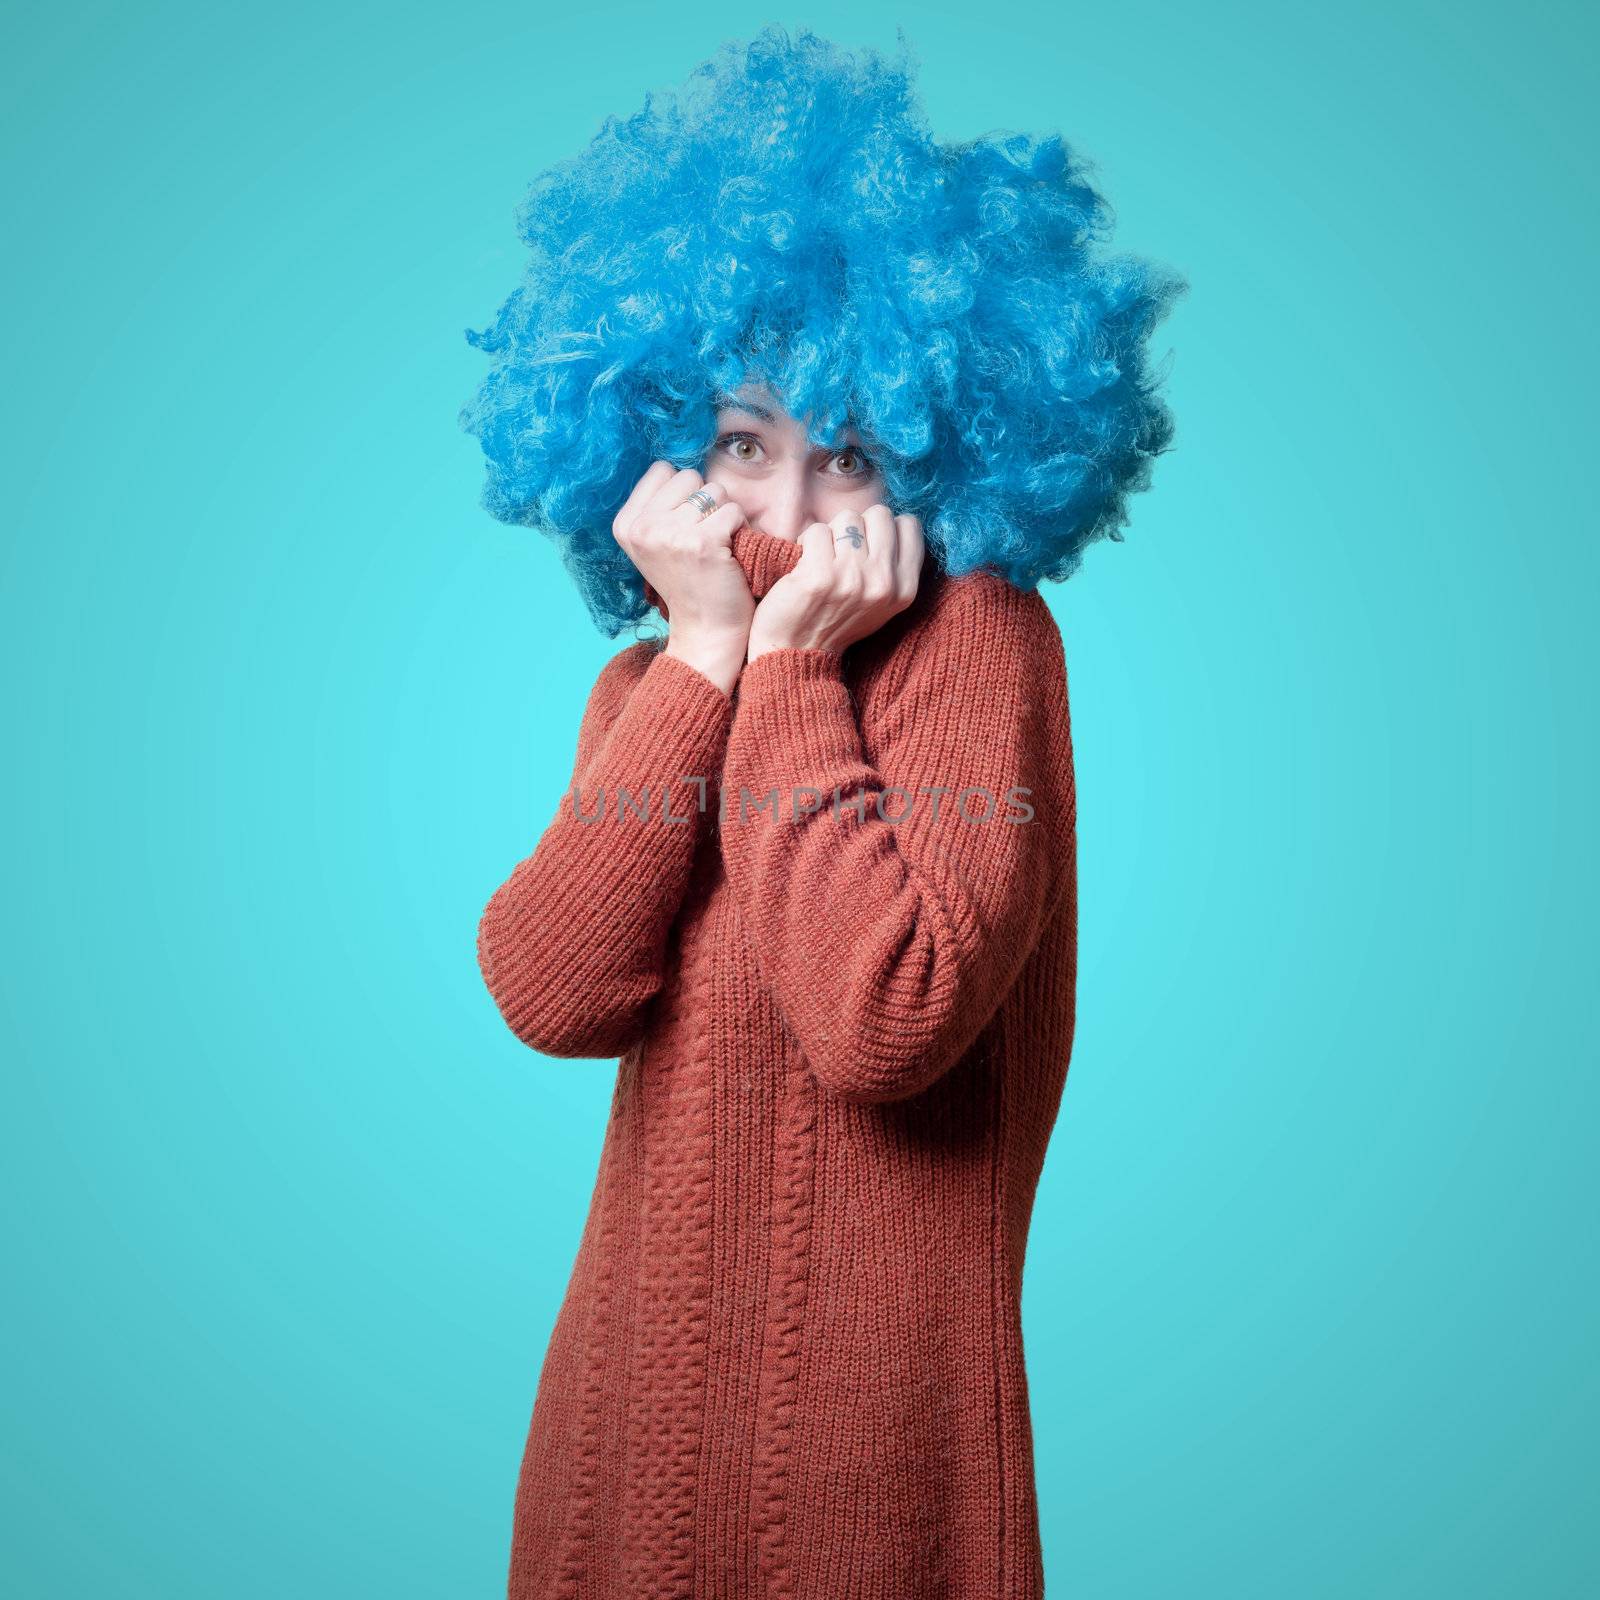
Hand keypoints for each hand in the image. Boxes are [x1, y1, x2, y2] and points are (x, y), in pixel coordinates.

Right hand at [612, 460, 753, 692]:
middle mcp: (642, 528)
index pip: (662, 470)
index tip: (682, 527)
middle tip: (700, 539)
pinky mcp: (702, 542)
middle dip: (703, 501)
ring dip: (723, 515)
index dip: (682, 493)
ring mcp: (670, 534)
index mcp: (625, 524)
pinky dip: (739, 529)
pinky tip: (727, 555)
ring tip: (714, 547)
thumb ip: (657, 504)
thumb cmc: (689, 580)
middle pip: (688, 475)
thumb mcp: (655, 542)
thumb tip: (674, 463)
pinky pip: (733, 510)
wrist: (706, 628)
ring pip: (714, 491)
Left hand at [746, 505, 923, 662]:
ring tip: (823, 559)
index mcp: (905, 589)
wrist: (798, 653)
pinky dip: (807, 542)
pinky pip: (817, 531)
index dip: (884, 528)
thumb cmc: (838, 622)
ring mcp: (853, 578)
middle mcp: (884, 583)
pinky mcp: (820, 576)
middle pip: (879, 514)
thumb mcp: (882, 604)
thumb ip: (894, 566)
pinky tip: (805, 564)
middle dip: (857, 526)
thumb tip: (894, 523)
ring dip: (831, 533)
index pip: (910, 526)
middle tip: (842, 551)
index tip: (867, 546)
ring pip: (847, 518)